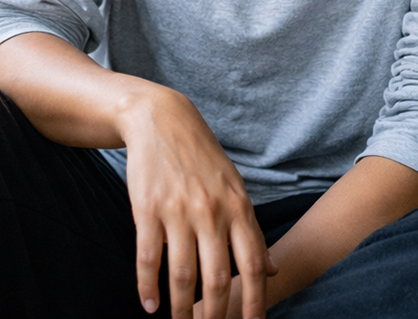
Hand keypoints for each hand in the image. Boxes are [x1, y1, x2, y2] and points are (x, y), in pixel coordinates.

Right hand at [117, 86, 273, 318]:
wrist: (162, 119)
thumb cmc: (202, 157)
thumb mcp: (235, 188)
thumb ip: (252, 229)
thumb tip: (271, 269)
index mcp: (238, 207)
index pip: (252, 264)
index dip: (255, 301)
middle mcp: (211, 211)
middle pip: (218, 276)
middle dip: (216, 314)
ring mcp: (178, 210)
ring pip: (182, 273)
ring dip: (181, 307)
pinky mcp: (147, 208)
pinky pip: (148, 256)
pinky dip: (147, 285)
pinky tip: (149, 305)